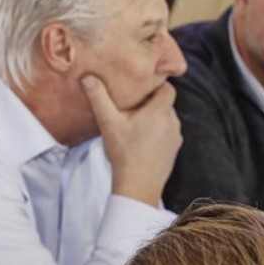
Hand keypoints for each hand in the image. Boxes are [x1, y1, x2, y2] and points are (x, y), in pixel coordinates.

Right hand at [83, 74, 179, 206]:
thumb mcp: (108, 123)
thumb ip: (99, 99)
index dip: (156, 85)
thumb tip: (88, 79)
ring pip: (167, 120)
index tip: (141, 88)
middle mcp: (172, 121)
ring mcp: (175, 137)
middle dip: (151, 104)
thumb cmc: (124, 153)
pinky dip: (158, 135)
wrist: (138, 186)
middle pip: (165, 104)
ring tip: (136, 125)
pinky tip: (142, 142)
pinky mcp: (173, 151)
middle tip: (132, 107)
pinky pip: (167, 136)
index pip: (167, 87)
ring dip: (155, 120)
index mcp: (160, 110)